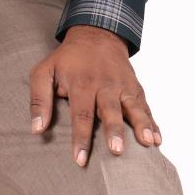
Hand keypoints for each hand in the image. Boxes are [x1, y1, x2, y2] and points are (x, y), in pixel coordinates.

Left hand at [29, 26, 161, 166]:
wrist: (96, 34)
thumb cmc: (67, 59)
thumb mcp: (44, 72)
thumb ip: (39, 99)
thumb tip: (36, 129)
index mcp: (82, 83)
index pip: (81, 114)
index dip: (80, 137)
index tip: (80, 159)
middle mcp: (105, 84)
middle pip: (110, 110)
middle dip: (114, 131)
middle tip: (116, 151)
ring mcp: (123, 85)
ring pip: (134, 107)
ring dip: (142, 125)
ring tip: (148, 143)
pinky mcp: (135, 87)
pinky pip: (145, 106)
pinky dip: (153, 122)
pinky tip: (158, 139)